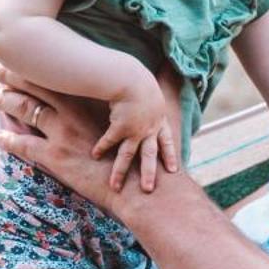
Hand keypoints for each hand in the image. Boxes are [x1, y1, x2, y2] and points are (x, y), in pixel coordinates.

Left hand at [0, 62, 124, 212]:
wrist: (133, 184)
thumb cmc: (126, 152)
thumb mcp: (116, 121)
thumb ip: (101, 106)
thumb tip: (95, 93)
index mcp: (87, 100)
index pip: (52, 75)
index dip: (32, 66)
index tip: (17, 58)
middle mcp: (73, 110)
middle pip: (34, 85)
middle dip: (10, 74)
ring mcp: (63, 132)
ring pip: (25, 108)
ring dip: (4, 100)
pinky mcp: (56, 156)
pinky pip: (23, 144)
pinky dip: (7, 139)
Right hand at [95, 67, 181, 194]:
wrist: (132, 79)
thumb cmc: (139, 80)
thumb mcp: (152, 89)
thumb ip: (151, 98)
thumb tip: (155, 96)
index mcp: (159, 119)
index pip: (167, 140)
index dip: (170, 155)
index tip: (174, 170)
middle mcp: (149, 129)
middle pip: (149, 155)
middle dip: (149, 173)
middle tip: (148, 190)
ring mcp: (135, 131)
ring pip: (128, 155)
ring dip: (120, 171)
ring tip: (115, 186)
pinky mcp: (120, 128)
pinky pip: (109, 141)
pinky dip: (101, 148)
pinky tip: (95, 155)